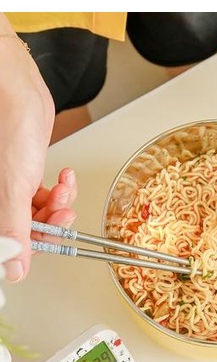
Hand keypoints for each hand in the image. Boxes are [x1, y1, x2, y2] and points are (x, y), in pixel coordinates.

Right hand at [0, 15, 76, 281]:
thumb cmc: (9, 127)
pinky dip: (60, 191)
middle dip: (50, 224)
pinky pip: (45, 196)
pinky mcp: (25, 175)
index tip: (47, 245)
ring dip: (59, 206)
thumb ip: (15, 231)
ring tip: (63, 190)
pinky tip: (64, 178)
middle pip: (25, 232)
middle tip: (62, 214)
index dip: (28, 250)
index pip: (8, 245)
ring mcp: (10, 187)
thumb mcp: (13, 188)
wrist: (18, 91)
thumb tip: (14, 270)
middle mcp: (0, 197)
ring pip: (38, 215)